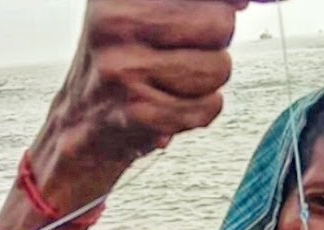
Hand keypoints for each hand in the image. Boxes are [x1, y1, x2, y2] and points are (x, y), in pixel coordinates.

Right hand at [30, 0, 251, 207]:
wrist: (81, 123)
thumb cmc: (129, 57)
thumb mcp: (146, 9)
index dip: (226, 4)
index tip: (242, 4)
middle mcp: (113, 21)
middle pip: (220, 22)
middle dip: (214, 42)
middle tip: (180, 52)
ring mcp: (123, 68)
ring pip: (220, 67)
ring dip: (207, 81)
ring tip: (171, 81)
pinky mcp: (138, 112)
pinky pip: (210, 106)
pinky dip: (201, 110)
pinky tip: (171, 106)